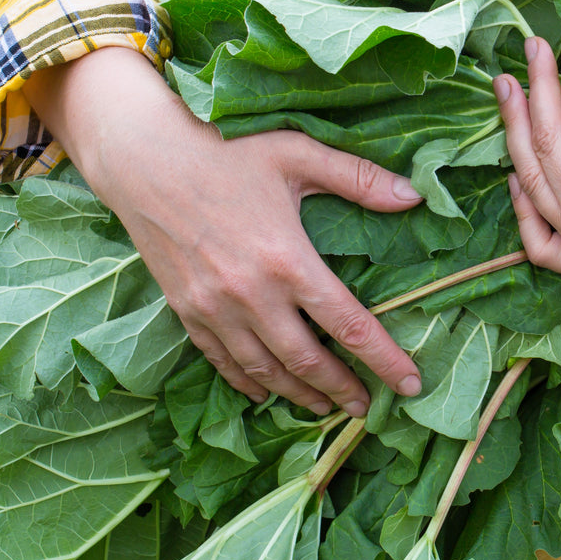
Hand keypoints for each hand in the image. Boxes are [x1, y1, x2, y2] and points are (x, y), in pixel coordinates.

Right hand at [27, 47, 423, 416]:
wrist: (144, 158)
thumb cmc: (227, 150)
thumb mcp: (298, 153)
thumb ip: (359, 178)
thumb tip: (415, 196)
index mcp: (288, 260)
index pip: (349, 325)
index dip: (385, 360)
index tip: (410, 384)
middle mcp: (252, 295)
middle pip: (308, 361)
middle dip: (343, 390)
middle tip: (367, 409)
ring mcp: (214, 308)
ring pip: (265, 370)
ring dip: (299, 395)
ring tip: (325, 409)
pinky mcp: (185, 310)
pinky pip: (221, 360)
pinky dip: (248, 383)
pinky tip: (266, 393)